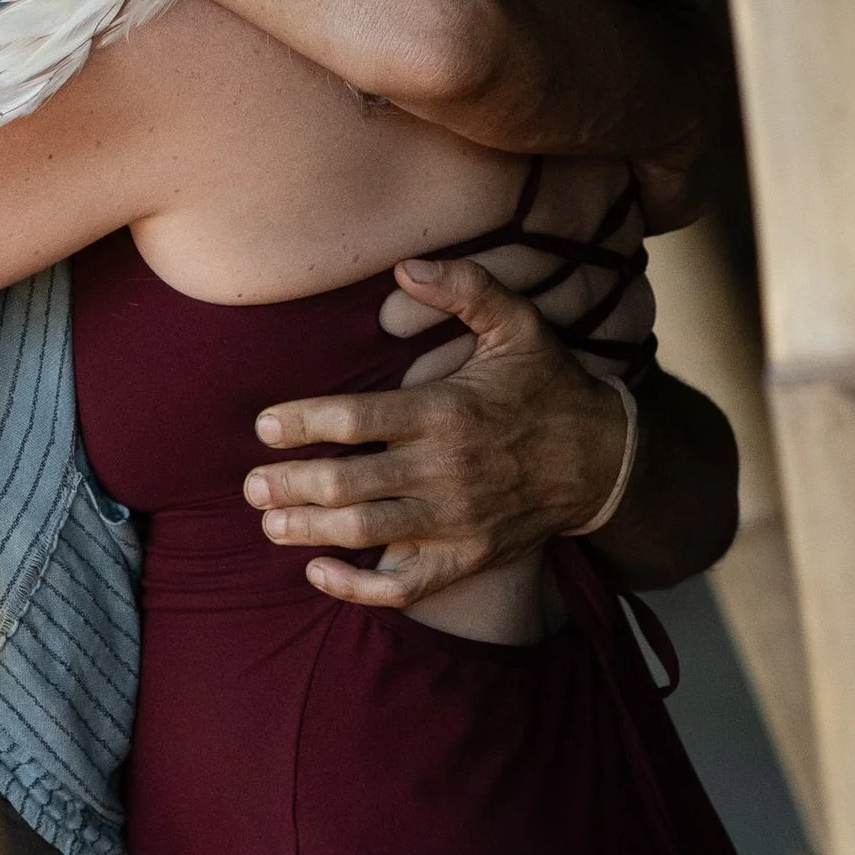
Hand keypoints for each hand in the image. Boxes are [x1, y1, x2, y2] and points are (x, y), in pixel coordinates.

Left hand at [242, 255, 631, 607]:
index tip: (265, 425)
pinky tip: (318, 574)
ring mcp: (454, 521)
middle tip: (250, 483)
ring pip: (365, 533)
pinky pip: (403, 586)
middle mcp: (445, 471)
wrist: (603, 459)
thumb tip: (405, 266)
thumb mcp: (518, 323)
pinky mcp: (465, 559)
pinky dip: (356, 588)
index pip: (358, 420)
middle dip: (291, 484)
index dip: (304, 422)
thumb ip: (465, 288)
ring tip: (269, 522)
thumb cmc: (549, 385)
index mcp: (448, 411)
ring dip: (308, 531)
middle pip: (349, 483)